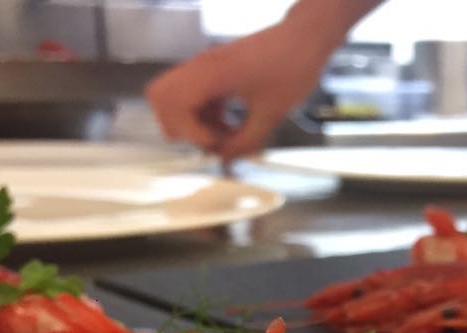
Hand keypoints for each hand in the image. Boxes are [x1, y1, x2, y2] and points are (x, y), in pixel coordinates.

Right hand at [146, 22, 331, 158]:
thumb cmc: (293, 67)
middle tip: (210, 139)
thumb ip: (245, 142)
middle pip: (161, 97)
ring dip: (193, 122)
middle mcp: (202, 66)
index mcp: (214, 72)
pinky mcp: (212, 70)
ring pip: (175, 97)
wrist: (304, 39)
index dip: (190, 131)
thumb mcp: (271, 114)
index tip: (213, 144)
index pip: (175, 103)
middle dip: (181, 126)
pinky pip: (193, 95)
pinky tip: (228, 124)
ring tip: (224, 134)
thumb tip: (225, 159)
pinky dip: (204, 114)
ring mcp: (205, 66)